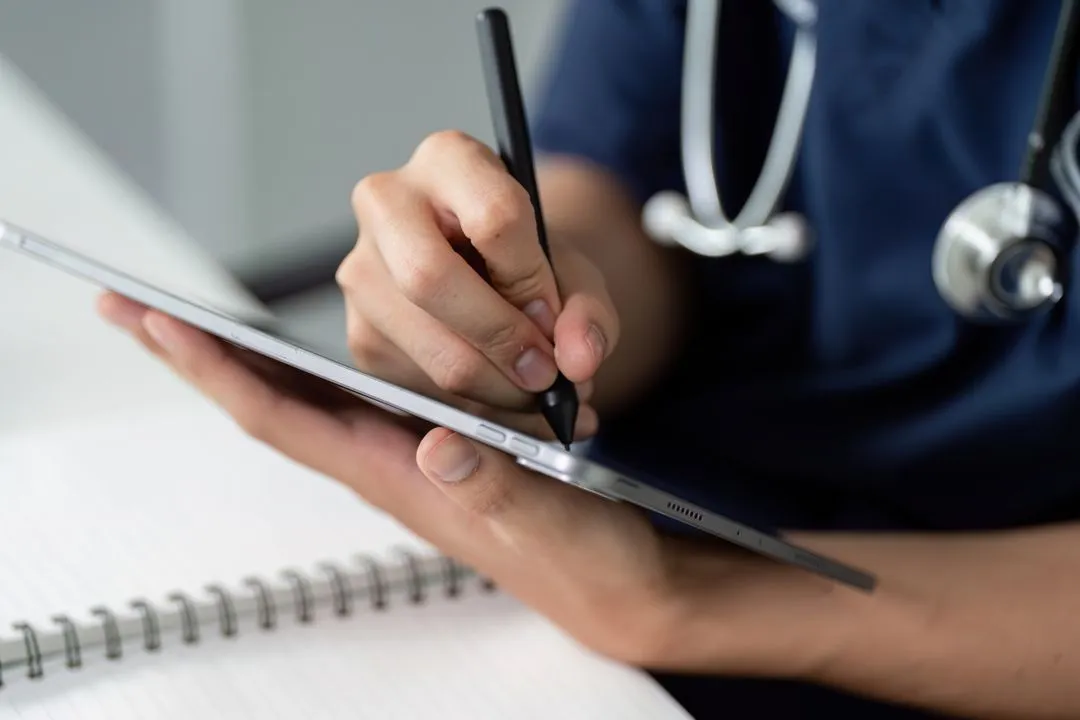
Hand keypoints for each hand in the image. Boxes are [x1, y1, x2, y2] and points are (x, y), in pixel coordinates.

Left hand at [96, 293, 826, 673]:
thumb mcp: (547, 521)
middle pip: (272, 402)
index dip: (216, 370)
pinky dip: (312, 372)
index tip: (153, 321)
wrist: (614, 584)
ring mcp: (406, 457)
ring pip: (306, 400)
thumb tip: (440, 448)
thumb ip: (497, 486)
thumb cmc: (580, 558)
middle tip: (136, 308)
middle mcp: (387, 463)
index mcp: (398, 478)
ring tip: (195, 321)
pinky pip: (354, 402)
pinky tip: (303, 355)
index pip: (284, 417)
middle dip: (202, 356)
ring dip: (247, 359)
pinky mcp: (436, 450)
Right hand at [338, 130, 618, 440]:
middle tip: (544, 375)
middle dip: (500, 340)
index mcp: (449, 160)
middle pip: (430, 278)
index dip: (531, 280)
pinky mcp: (359, 332)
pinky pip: (416, 384)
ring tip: (534, 393)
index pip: (492, 217)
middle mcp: (387, 203)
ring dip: (494, 387)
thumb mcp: (575, 273)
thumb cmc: (528, 262)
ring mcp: (362, 269)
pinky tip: (499, 394)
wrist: (489, 276)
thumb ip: (589, 313)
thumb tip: (577, 362)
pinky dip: (470, 405)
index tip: (553, 318)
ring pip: (424, 344)